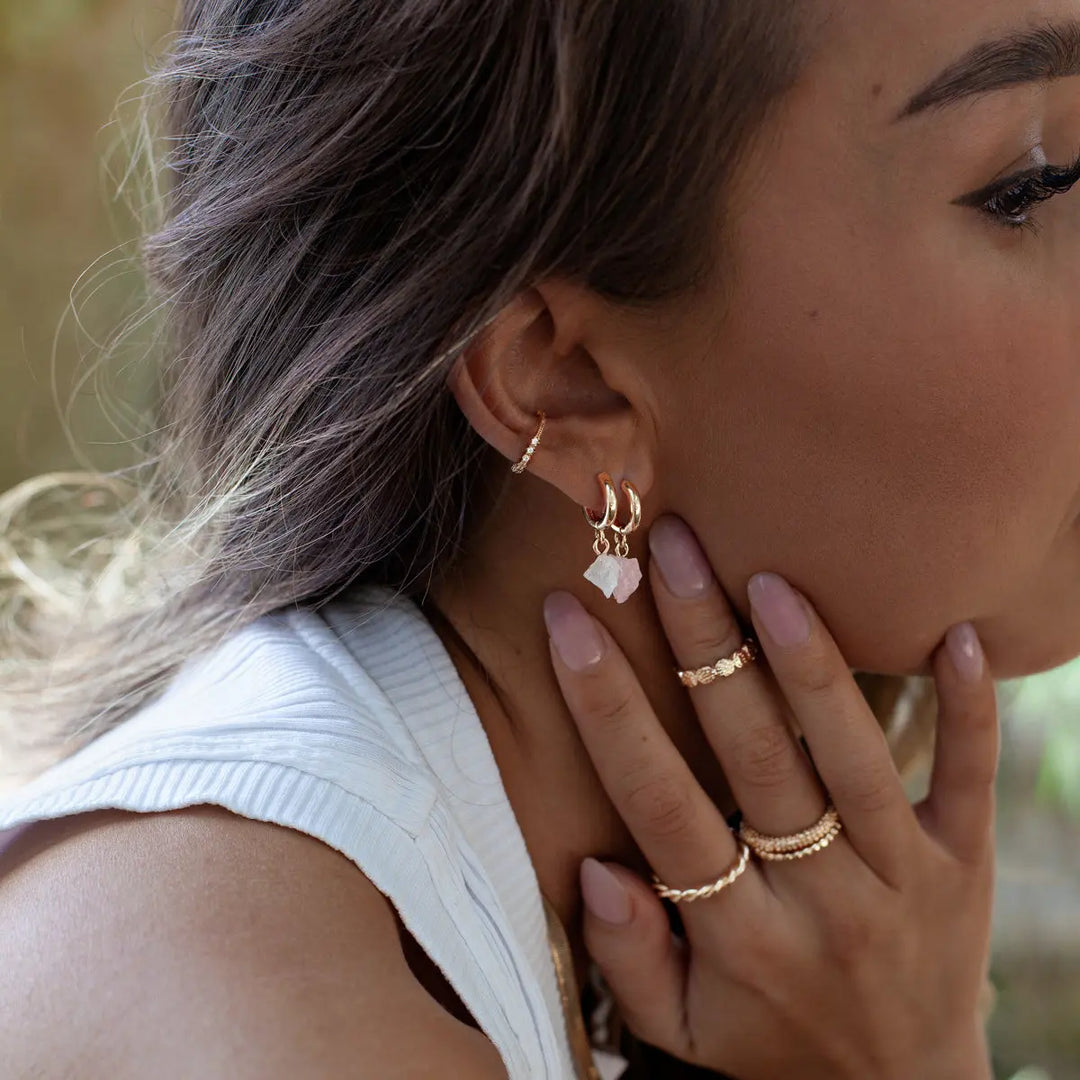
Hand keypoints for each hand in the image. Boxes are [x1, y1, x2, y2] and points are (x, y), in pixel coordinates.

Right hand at [542, 515, 997, 1079]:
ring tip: (768, 576)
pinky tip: (959, 632)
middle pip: (752, 754)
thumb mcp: (683, 1032)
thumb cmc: (770, 1044)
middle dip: (701, 641)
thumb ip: (630, 957)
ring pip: (851, 754)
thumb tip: (597, 865)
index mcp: (741, 937)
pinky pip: (972, 777)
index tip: (570, 622)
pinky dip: (972, 706)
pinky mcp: (967, 863)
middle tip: (670, 546)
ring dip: (809, 662)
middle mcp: (822, 900)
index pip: (660, 803)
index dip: (608, 707)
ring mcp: (904, 877)